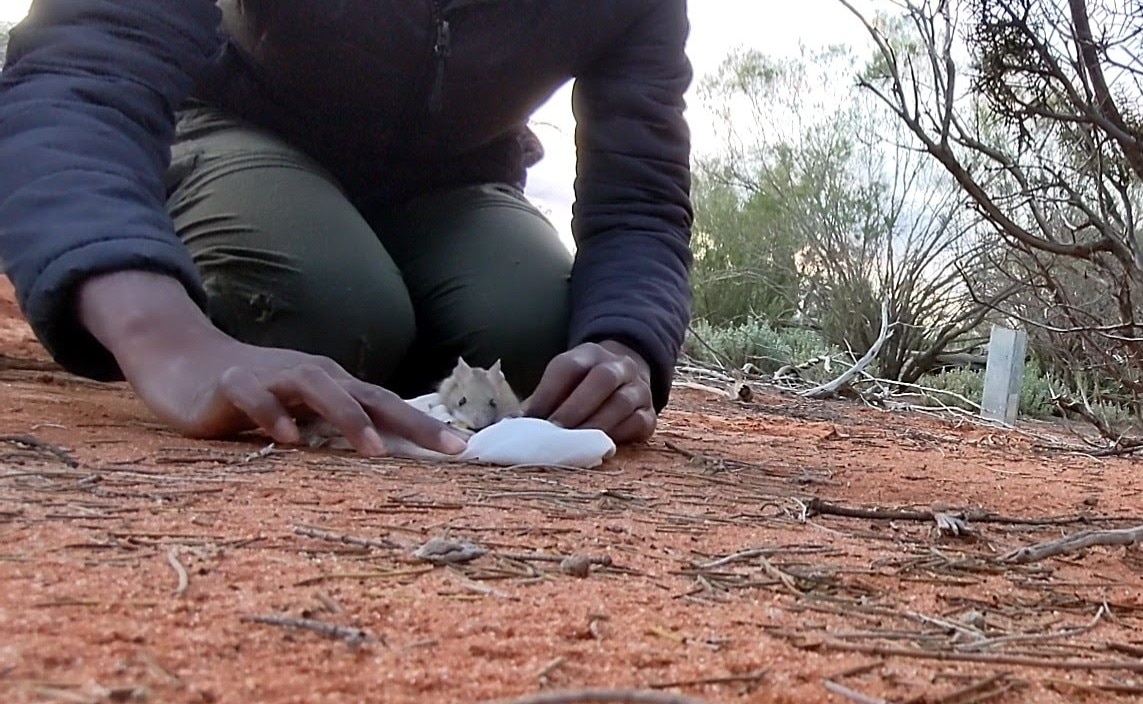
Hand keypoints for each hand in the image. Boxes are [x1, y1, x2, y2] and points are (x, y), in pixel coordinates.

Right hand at [77, 270, 466, 456]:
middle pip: (370, 395)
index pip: (389, 405)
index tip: (465, 450)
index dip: (426, 426)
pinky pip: (256, 398)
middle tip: (449, 448)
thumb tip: (389, 453)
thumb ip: (338, 427)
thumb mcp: (304, 410)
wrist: (184, 362)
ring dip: (348, 419)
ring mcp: (274, 376)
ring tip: (373, 451)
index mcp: (335, 384)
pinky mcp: (232, 384)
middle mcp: (313, 375)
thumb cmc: (254, 393)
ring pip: (319, 390)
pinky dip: (274, 416)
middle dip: (412, 422)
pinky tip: (289, 440)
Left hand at [524, 340, 655, 442]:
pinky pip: (639, 422)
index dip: (549, 392)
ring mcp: (638, 388)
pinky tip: (600, 447)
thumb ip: (542, 401)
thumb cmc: (583, 387)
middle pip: (602, 379)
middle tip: (554, 433)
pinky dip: (618, 435)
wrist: (627, 378)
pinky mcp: (650, 413)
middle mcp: (619, 366)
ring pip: (621, 402)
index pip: (569, 366)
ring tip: (574, 446)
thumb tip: (510, 426)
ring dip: (595, 425)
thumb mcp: (564, 382)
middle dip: (575, 408)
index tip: (531, 419)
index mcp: (590, 354)